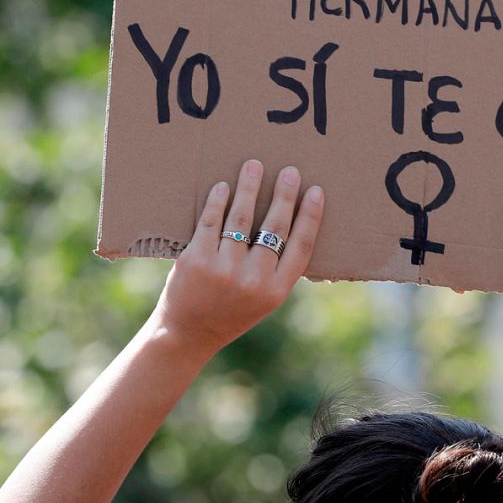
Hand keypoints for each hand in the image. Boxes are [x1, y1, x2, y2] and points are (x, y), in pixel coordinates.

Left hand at [148, 159, 323, 355]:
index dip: (310, 216)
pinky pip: (211, 221)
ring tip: (253, 166)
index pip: (301, 246)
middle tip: (289, 171)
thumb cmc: (228, 314)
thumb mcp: (263, 301)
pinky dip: (218, 200)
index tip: (315, 191)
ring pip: (242, 217)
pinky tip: (223, 187)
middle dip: (284, 194)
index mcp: (276, 291)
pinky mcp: (196, 259)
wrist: (186, 336)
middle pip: (274, 227)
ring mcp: (223, 269)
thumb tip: (288, 224)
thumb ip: (275, 271)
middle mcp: (253, 280)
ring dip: (249, 187)